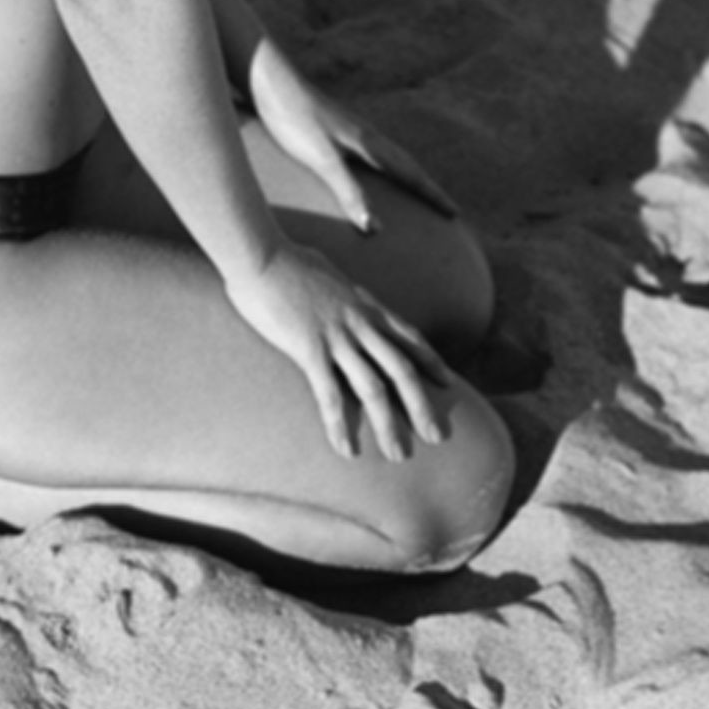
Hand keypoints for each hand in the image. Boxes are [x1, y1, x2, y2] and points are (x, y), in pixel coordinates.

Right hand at [224, 240, 451, 460]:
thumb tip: (338, 291)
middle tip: (437, 436)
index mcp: (363, 303)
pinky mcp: (309, 348)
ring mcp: (336, 336)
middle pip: (401, 369)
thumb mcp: (327, 272)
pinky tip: (345, 448)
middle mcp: (358, 322)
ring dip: (388, 424)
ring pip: (373, 388)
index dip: (431, 360)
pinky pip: (329, 394)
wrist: (260, 253)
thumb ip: (340, 289)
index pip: (408, 335)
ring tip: (398, 454)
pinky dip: (340, 424)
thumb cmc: (286, 259)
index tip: (448, 382)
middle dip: (421, 405)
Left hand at [250, 46, 457, 231]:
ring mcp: (351, 129)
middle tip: (446, 208)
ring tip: (417, 191)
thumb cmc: (294, 120)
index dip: (432, 195)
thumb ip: (348, 191)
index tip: (455, 214)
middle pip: (406, 164)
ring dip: (408, 175)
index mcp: (369, 143)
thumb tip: (376, 228)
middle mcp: (366, 135)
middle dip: (427, 187)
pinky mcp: (334, 128)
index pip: (410, 174)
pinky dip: (383, 167)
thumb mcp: (322, 159)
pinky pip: (371, 153)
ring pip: (390, 156)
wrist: (270, 81)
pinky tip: (369, 170)